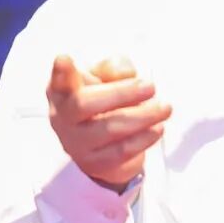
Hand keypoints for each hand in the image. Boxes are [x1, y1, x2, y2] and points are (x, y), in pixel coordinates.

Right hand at [47, 55, 171, 191]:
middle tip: (151, 86)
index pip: (58, 81)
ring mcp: (76, 143)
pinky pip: (122, 151)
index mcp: (61, 91)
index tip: (64, 59)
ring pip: (109, 129)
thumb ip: (113, 67)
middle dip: (121, 93)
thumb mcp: (105, 76)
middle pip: (84, 104)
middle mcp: (62, 118)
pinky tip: (158, 127)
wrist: (103, 143)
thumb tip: (124, 74)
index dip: (60, 72)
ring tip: (164, 107)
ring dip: (142, 116)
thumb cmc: (102, 100)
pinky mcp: (95, 163)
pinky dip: (144, 138)